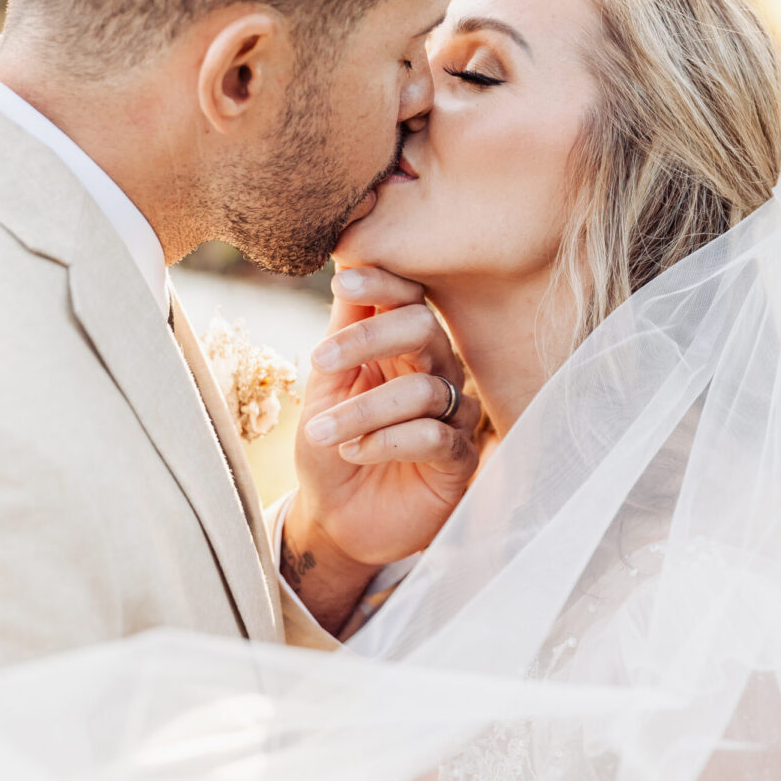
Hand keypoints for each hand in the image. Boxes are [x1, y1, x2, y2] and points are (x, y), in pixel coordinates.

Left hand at [283, 266, 479, 633]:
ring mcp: (454, 416)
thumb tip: (347, 261)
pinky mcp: (460, 461)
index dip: (382, 282)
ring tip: (321, 432)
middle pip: (424, 329)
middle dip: (370, 339)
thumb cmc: (331, 447)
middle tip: (320, 361)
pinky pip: (434, 437)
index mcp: (404, 348)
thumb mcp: (327, 385)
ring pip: (423, 389)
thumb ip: (342, 330)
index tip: (342, 279)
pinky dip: (386, 441)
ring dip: (363, 409)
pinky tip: (355, 452)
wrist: (337, 519)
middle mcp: (436, 373)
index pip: (407, 297)